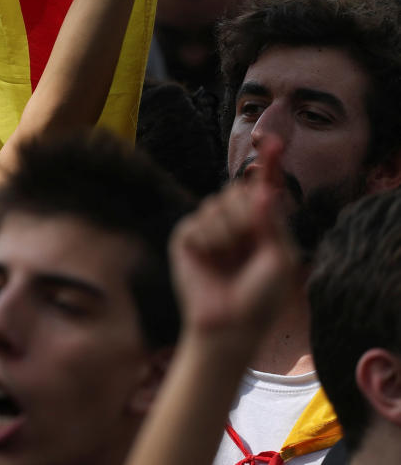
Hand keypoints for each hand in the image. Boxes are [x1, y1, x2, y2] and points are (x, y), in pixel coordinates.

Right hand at [170, 135, 298, 344]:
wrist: (229, 324)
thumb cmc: (261, 297)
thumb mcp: (279, 257)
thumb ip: (270, 220)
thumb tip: (260, 189)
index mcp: (260, 225)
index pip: (263, 188)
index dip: (270, 165)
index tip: (274, 142)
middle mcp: (233, 222)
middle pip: (239, 191)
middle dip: (247, 214)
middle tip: (250, 244)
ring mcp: (208, 228)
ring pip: (218, 203)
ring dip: (230, 231)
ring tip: (229, 259)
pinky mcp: (186, 237)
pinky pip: (200, 221)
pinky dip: (210, 240)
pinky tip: (209, 261)